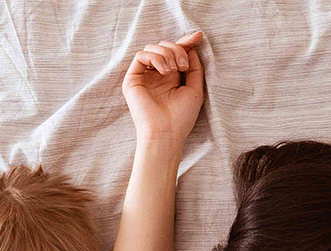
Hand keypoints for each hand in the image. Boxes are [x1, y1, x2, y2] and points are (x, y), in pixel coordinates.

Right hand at [122, 30, 204, 146]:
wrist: (166, 133)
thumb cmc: (181, 117)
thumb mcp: (195, 88)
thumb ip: (194, 67)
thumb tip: (191, 47)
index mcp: (171, 77)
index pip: (176, 53)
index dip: (186, 42)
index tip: (198, 37)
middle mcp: (156, 75)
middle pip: (165, 46)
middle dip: (177, 49)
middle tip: (183, 66)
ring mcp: (144, 76)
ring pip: (153, 47)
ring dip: (167, 54)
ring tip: (173, 70)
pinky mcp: (132, 79)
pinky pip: (141, 55)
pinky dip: (155, 57)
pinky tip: (164, 71)